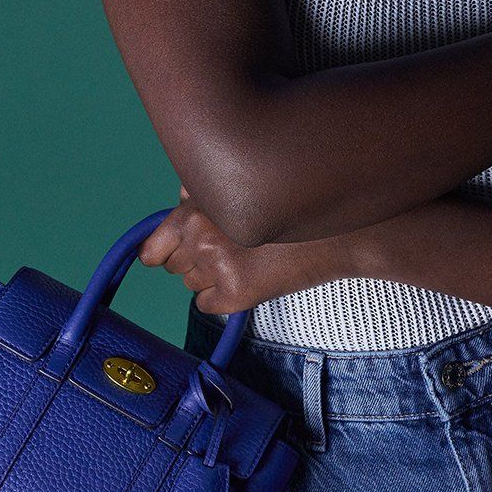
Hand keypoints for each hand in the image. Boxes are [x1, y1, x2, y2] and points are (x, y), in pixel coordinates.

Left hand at [136, 186, 327, 314]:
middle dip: (193, 261)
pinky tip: (248, 279)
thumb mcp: (243, 188)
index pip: (155, 245)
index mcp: (198, 208)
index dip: (164, 249)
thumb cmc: (291, 207)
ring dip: (209, 277)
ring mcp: (216, 267)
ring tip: (244, 260)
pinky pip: (205, 304)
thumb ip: (204, 192)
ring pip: (191, 284)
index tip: (173, 253)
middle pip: (173, 266)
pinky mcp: (234, 295)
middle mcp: (202, 236)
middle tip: (228, 250)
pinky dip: (222, 297)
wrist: (337, 236)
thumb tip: (179, 197)